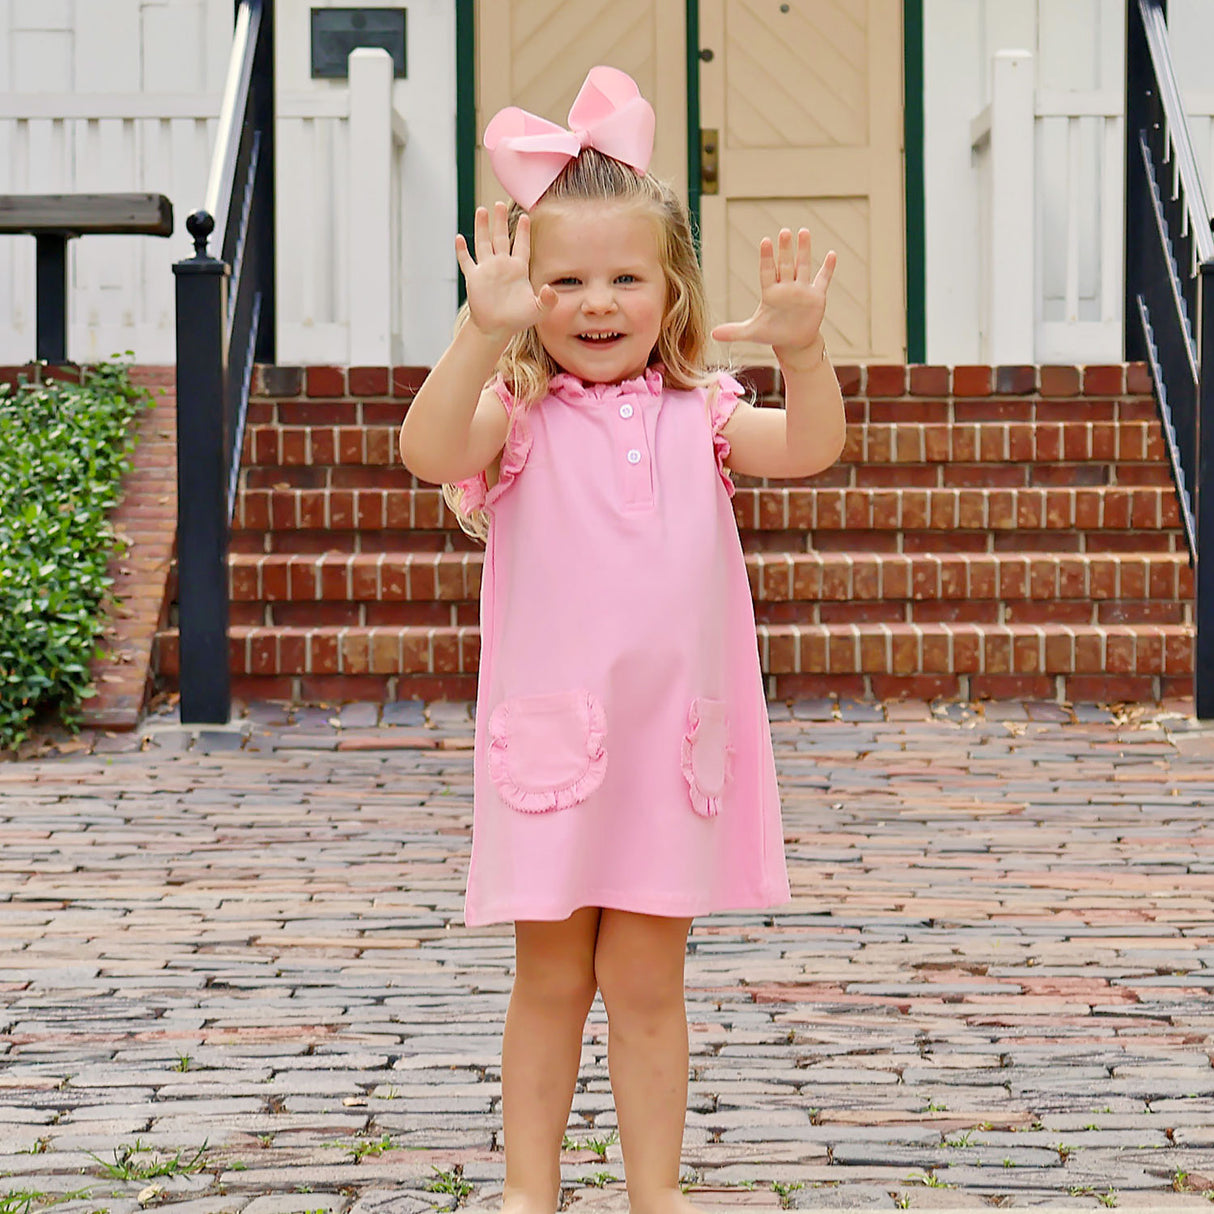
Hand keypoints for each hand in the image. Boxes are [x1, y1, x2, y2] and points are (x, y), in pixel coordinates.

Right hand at [455, 202, 556, 343]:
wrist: (496, 328)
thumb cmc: (517, 320)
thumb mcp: (538, 310)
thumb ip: (547, 300)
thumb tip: (549, 289)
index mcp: (518, 269)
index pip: (522, 245)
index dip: (523, 232)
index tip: (525, 217)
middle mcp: (502, 265)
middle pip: (501, 238)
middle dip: (500, 221)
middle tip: (499, 204)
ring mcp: (487, 270)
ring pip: (483, 243)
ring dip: (482, 227)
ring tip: (482, 210)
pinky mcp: (474, 278)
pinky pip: (466, 261)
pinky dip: (462, 251)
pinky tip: (459, 238)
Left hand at [711, 228, 835, 367]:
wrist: (793, 343)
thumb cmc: (773, 334)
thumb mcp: (752, 333)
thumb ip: (733, 332)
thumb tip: (712, 334)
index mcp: (770, 292)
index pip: (767, 271)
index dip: (767, 257)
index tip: (765, 241)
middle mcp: (786, 287)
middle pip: (786, 264)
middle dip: (785, 249)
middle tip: (784, 231)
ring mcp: (802, 290)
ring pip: (803, 266)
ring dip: (804, 250)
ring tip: (804, 231)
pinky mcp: (816, 296)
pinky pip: (823, 280)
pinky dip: (828, 268)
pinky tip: (832, 254)